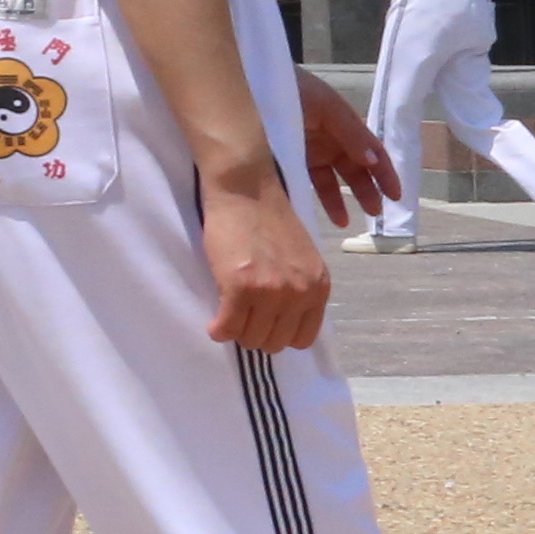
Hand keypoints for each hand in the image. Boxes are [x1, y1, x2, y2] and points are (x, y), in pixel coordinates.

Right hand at [202, 175, 331, 353]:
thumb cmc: (269, 220)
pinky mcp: (239, 287)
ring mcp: (270, 292)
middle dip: (255, 335)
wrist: (247, 191)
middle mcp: (299, 294)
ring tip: (227, 317)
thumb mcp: (301, 259)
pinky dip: (218, 330)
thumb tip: (282, 317)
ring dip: (236, 332)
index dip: (280, 334)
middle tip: (241, 318)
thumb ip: (299, 287)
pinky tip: (214, 324)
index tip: (264, 323)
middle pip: (275, 342)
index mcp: (319, 288)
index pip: (303, 338)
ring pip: (251, 338)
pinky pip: (227, 327)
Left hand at [292, 67, 402, 232]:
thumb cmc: (292, 89)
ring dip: (338, 200)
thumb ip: (350, 133)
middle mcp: (328, 139)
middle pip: (353, 169)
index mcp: (343, 124)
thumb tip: (374, 161)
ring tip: (344, 222)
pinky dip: (310, 198)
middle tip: (374, 213)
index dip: (385, 173)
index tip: (395, 196)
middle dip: (365, 191)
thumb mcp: (325, 106)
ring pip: (328, 180)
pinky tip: (315, 214)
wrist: (249, 80)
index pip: (371, 152)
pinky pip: (302, 182)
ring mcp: (306, 150)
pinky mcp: (284, 159)